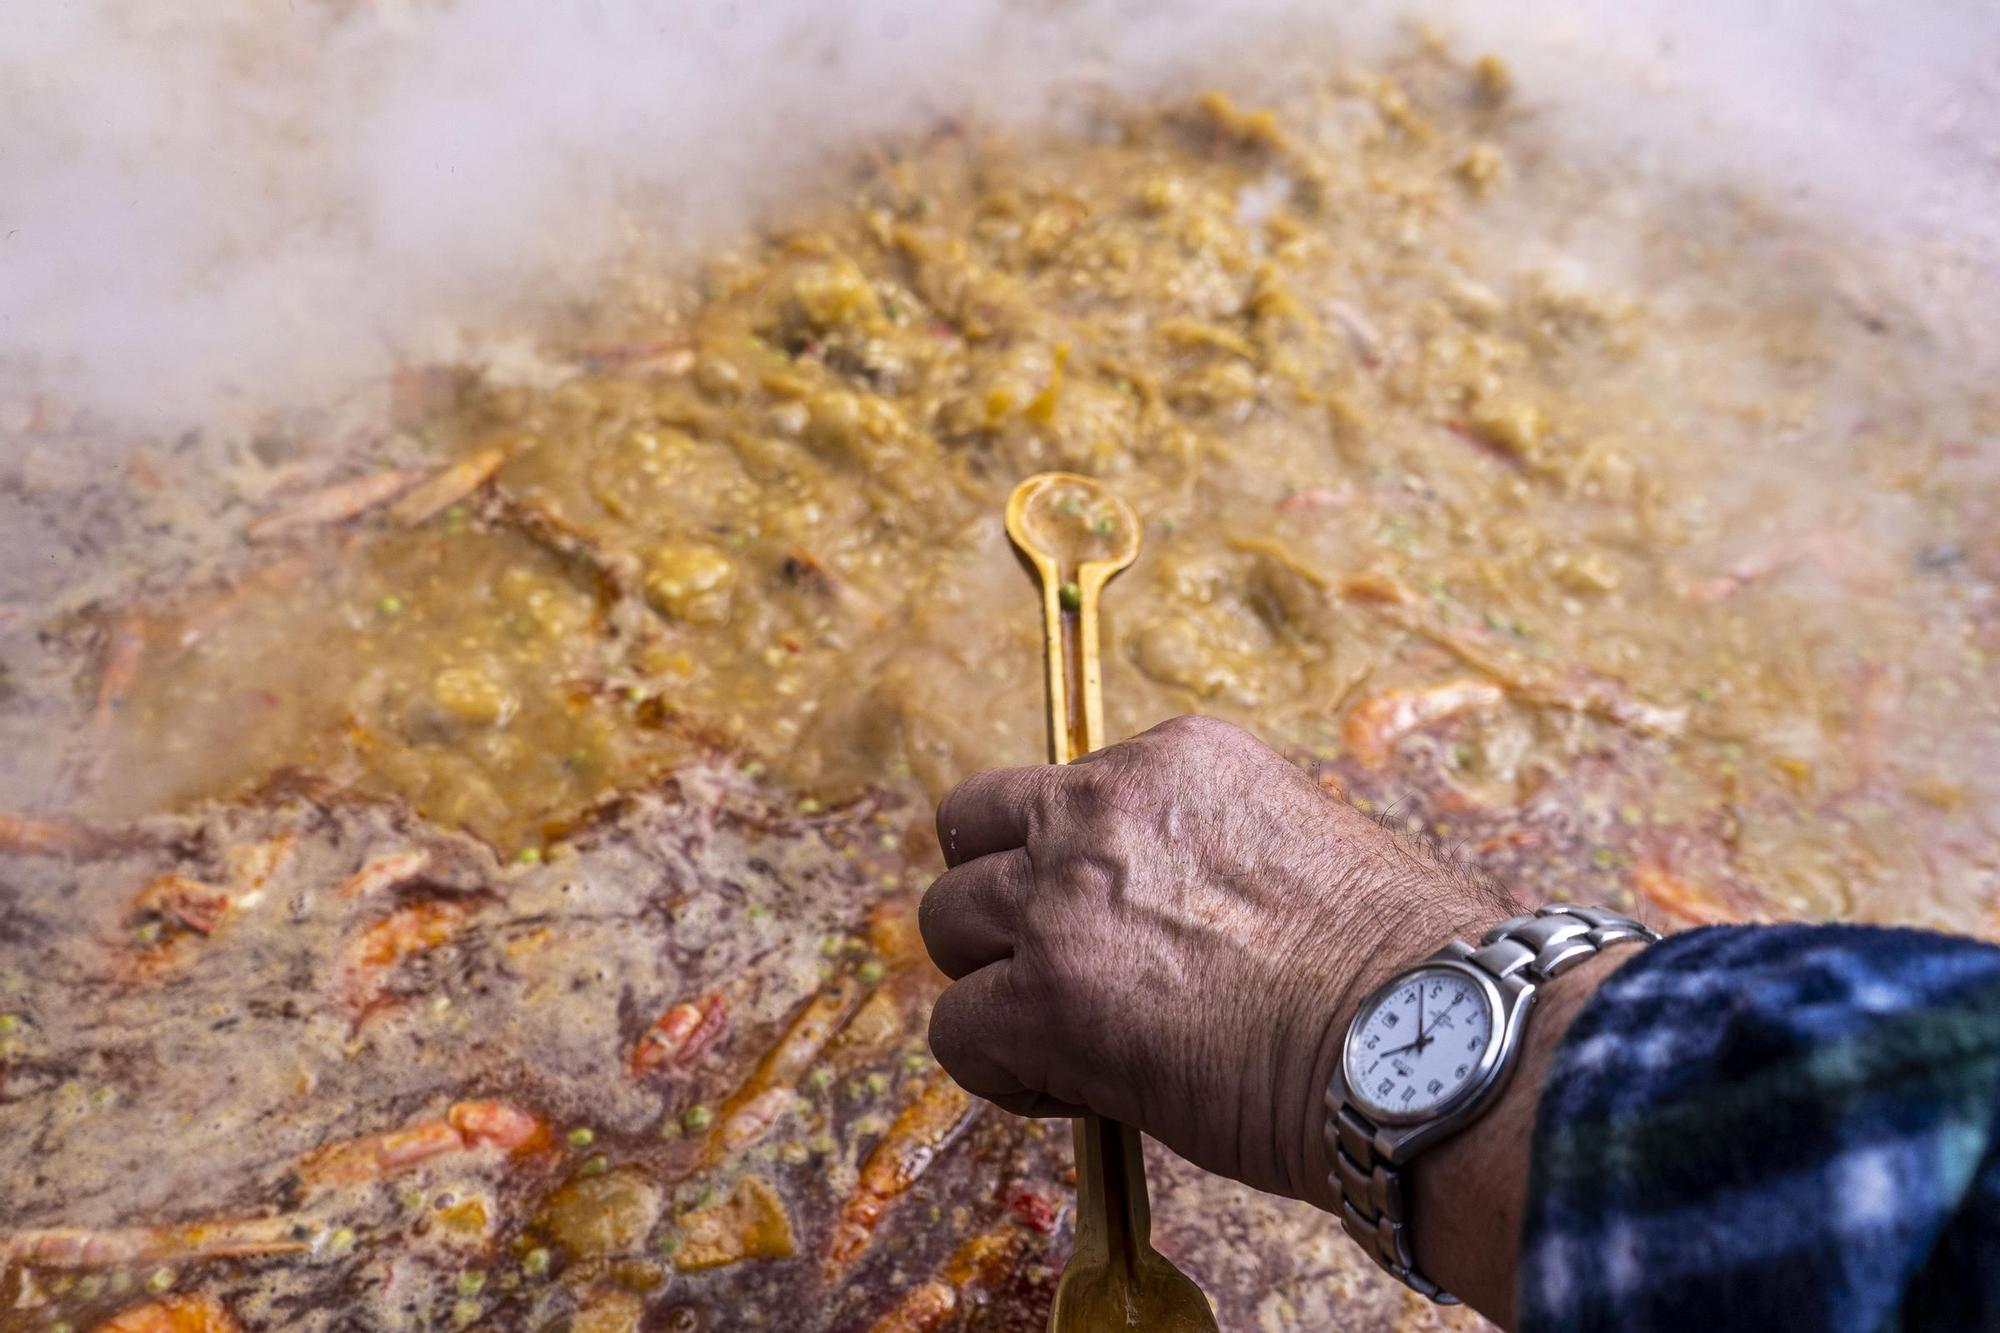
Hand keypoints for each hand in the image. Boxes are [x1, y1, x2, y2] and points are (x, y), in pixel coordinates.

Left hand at [922, 715, 1519, 1208]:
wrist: (1427, 1040)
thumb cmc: (1403, 971)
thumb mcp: (1304, 846)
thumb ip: (1209, 852)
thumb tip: (1168, 914)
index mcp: (1178, 759)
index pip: (1066, 790)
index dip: (1075, 866)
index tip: (1126, 927)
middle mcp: (1104, 806)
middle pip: (972, 830)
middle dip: (1001, 901)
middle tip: (1060, 970)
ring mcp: (1063, 898)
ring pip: (945, 924)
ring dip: (992, 982)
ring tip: (1067, 1041)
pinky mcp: (1043, 999)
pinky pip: (956, 1031)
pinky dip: (1000, 1071)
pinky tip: (1075, 1092)